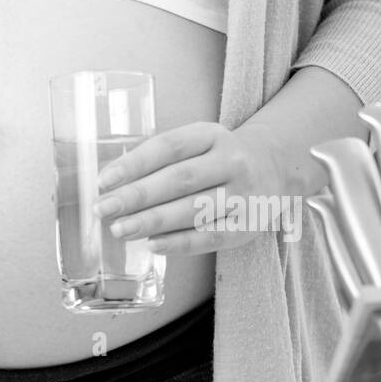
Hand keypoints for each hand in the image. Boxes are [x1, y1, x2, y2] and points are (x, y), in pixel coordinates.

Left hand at [93, 121, 292, 255]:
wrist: (278, 166)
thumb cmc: (218, 159)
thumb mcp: (197, 144)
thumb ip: (160, 160)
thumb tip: (113, 187)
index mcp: (212, 136)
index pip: (169, 147)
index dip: (134, 164)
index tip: (103, 181)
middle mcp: (232, 161)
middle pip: (179, 179)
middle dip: (136, 196)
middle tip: (103, 209)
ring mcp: (243, 194)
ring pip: (193, 209)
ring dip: (152, 221)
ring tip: (119, 229)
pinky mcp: (248, 225)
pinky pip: (210, 237)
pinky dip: (179, 243)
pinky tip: (152, 245)